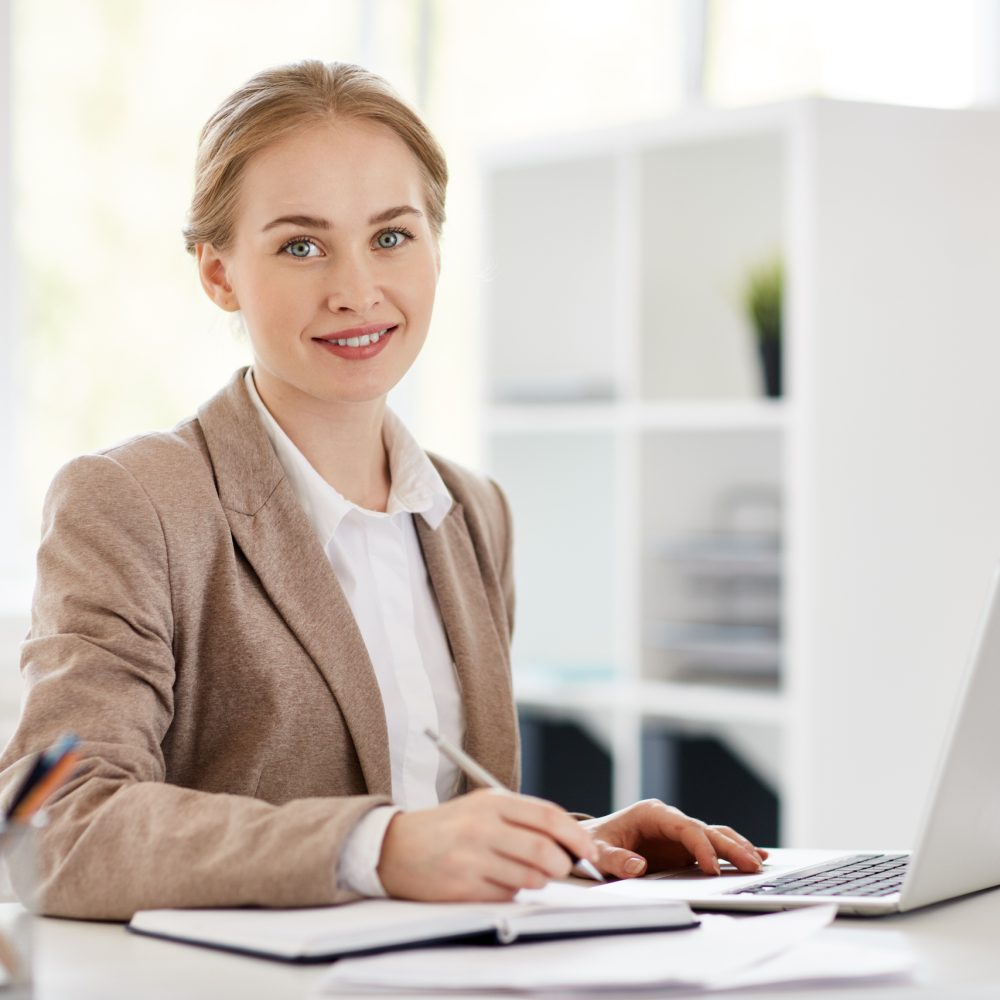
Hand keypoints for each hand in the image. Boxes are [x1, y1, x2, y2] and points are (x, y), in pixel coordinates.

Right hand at [378, 788, 599, 901]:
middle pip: (544, 851)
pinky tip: (495, 881)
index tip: (589, 851)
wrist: (395, 847)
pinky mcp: (463, 888)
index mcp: (491, 802)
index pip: (548, 817)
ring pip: (530, 878)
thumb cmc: (449, 827)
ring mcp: (471, 859)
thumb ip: (523, 819)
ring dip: (538, 881)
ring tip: (524, 872)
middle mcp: (482, 828)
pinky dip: (512, 892)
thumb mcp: (482, 808)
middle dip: (563, 864)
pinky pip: (507, 896)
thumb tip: (570, 843)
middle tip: (561, 867)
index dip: (576, 837)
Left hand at [580, 799, 768, 879]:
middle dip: (730, 847)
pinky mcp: (683, 848)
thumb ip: (615, 859)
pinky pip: (713, 846)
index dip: (701, 846)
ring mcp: (679, 834)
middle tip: (752, 865)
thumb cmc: (595, 843)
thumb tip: (638, 867)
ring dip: (737, 848)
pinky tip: (757, 856)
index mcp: (652, 814)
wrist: (591, 842)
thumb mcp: (598, 852)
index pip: (685, 827)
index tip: (712, 868)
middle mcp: (670, 820)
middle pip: (706, 830)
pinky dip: (734, 850)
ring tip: (760, 863)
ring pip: (715, 836)